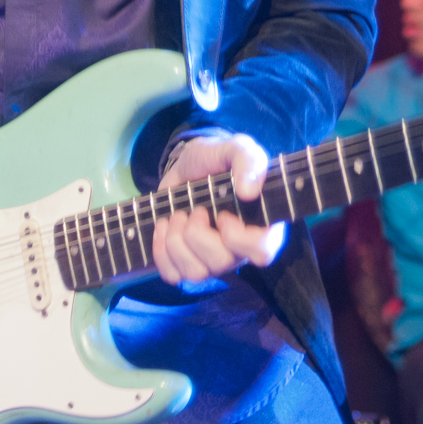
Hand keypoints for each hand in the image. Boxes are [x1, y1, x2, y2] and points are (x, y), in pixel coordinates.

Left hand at [152, 134, 285, 285]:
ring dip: (176, 240)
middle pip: (221, 263)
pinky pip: (173, 275)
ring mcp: (212, 261)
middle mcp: (238, 250)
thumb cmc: (218, 159)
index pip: (261, 252)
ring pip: (195, 273)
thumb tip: (249, 190)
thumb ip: (248, 159)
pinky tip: (163, 226)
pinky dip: (161, 250)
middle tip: (194, 209)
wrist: (186, 164)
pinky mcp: (186, 264)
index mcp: (260, 225)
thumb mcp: (234, 147)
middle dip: (197, 233)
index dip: (238, 238)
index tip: (223, 215)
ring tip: (176, 215)